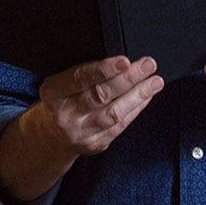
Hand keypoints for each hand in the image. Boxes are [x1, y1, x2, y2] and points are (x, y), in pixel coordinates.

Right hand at [0, 56, 163, 203]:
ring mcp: (80, 132)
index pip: (79, 78)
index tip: (125, 60)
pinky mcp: (95, 144)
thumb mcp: (59, 83)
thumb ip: (82, 74)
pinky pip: (120, 125)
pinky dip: (136, 108)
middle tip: (148, 64)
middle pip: (100, 95)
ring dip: (138, 95)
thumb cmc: (60, 100)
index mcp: (52, 93)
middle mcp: (65, 115)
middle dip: (128, 78)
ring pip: (114, 113)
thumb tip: (120, 60)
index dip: (104, 70)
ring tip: (155, 81)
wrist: (50, 136)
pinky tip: (146, 96)